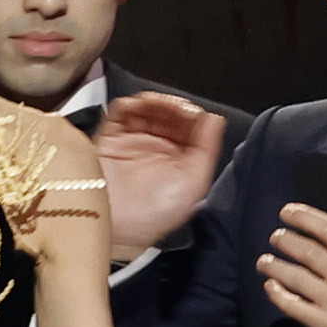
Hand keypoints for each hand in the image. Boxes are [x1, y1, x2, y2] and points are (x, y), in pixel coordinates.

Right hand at [94, 93, 227, 258]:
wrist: (117, 224)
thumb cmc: (154, 214)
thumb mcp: (194, 182)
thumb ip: (207, 147)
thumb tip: (215, 119)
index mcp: (179, 161)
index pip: (189, 127)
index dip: (193, 116)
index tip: (194, 115)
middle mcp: (156, 151)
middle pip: (167, 114)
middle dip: (173, 108)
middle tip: (176, 109)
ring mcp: (133, 143)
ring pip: (146, 109)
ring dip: (154, 102)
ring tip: (158, 105)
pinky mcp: (110, 139)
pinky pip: (120, 113)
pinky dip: (130, 104)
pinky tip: (140, 106)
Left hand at [257, 198, 326, 326]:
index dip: (305, 217)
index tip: (287, 211)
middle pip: (310, 251)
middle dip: (286, 240)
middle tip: (274, 236)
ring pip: (298, 277)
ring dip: (276, 266)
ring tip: (264, 260)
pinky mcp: (325, 325)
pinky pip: (295, 306)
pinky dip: (278, 294)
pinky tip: (270, 285)